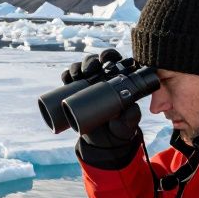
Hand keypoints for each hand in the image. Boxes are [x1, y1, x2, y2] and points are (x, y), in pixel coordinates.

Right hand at [63, 50, 143, 166]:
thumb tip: (129, 107)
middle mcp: (102, 78)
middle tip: (90, 70)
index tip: (105, 61)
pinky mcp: (75, 92)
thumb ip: (132, 115)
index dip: (109, 55)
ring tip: (77, 75)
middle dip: (91, 61)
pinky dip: (66, 76)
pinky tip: (67, 78)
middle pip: (95, 62)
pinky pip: (69, 80)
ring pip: (81, 68)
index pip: (114, 61)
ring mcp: (87, 84)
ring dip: (77, 67)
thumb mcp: (128, 122)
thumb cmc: (120, 128)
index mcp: (118, 79)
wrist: (103, 142)